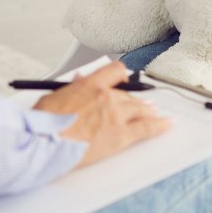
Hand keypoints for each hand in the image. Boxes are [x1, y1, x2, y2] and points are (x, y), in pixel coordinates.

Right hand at [32, 61, 170, 167]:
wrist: (46, 141)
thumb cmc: (44, 122)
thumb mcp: (54, 96)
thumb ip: (71, 89)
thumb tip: (78, 82)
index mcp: (89, 84)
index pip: (114, 71)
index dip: (122, 75)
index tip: (125, 79)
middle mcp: (106, 97)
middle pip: (129, 94)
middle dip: (135, 99)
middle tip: (141, 104)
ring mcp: (116, 116)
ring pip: (140, 109)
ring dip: (148, 111)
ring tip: (155, 113)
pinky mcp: (120, 136)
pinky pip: (147, 128)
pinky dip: (159, 125)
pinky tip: (167, 124)